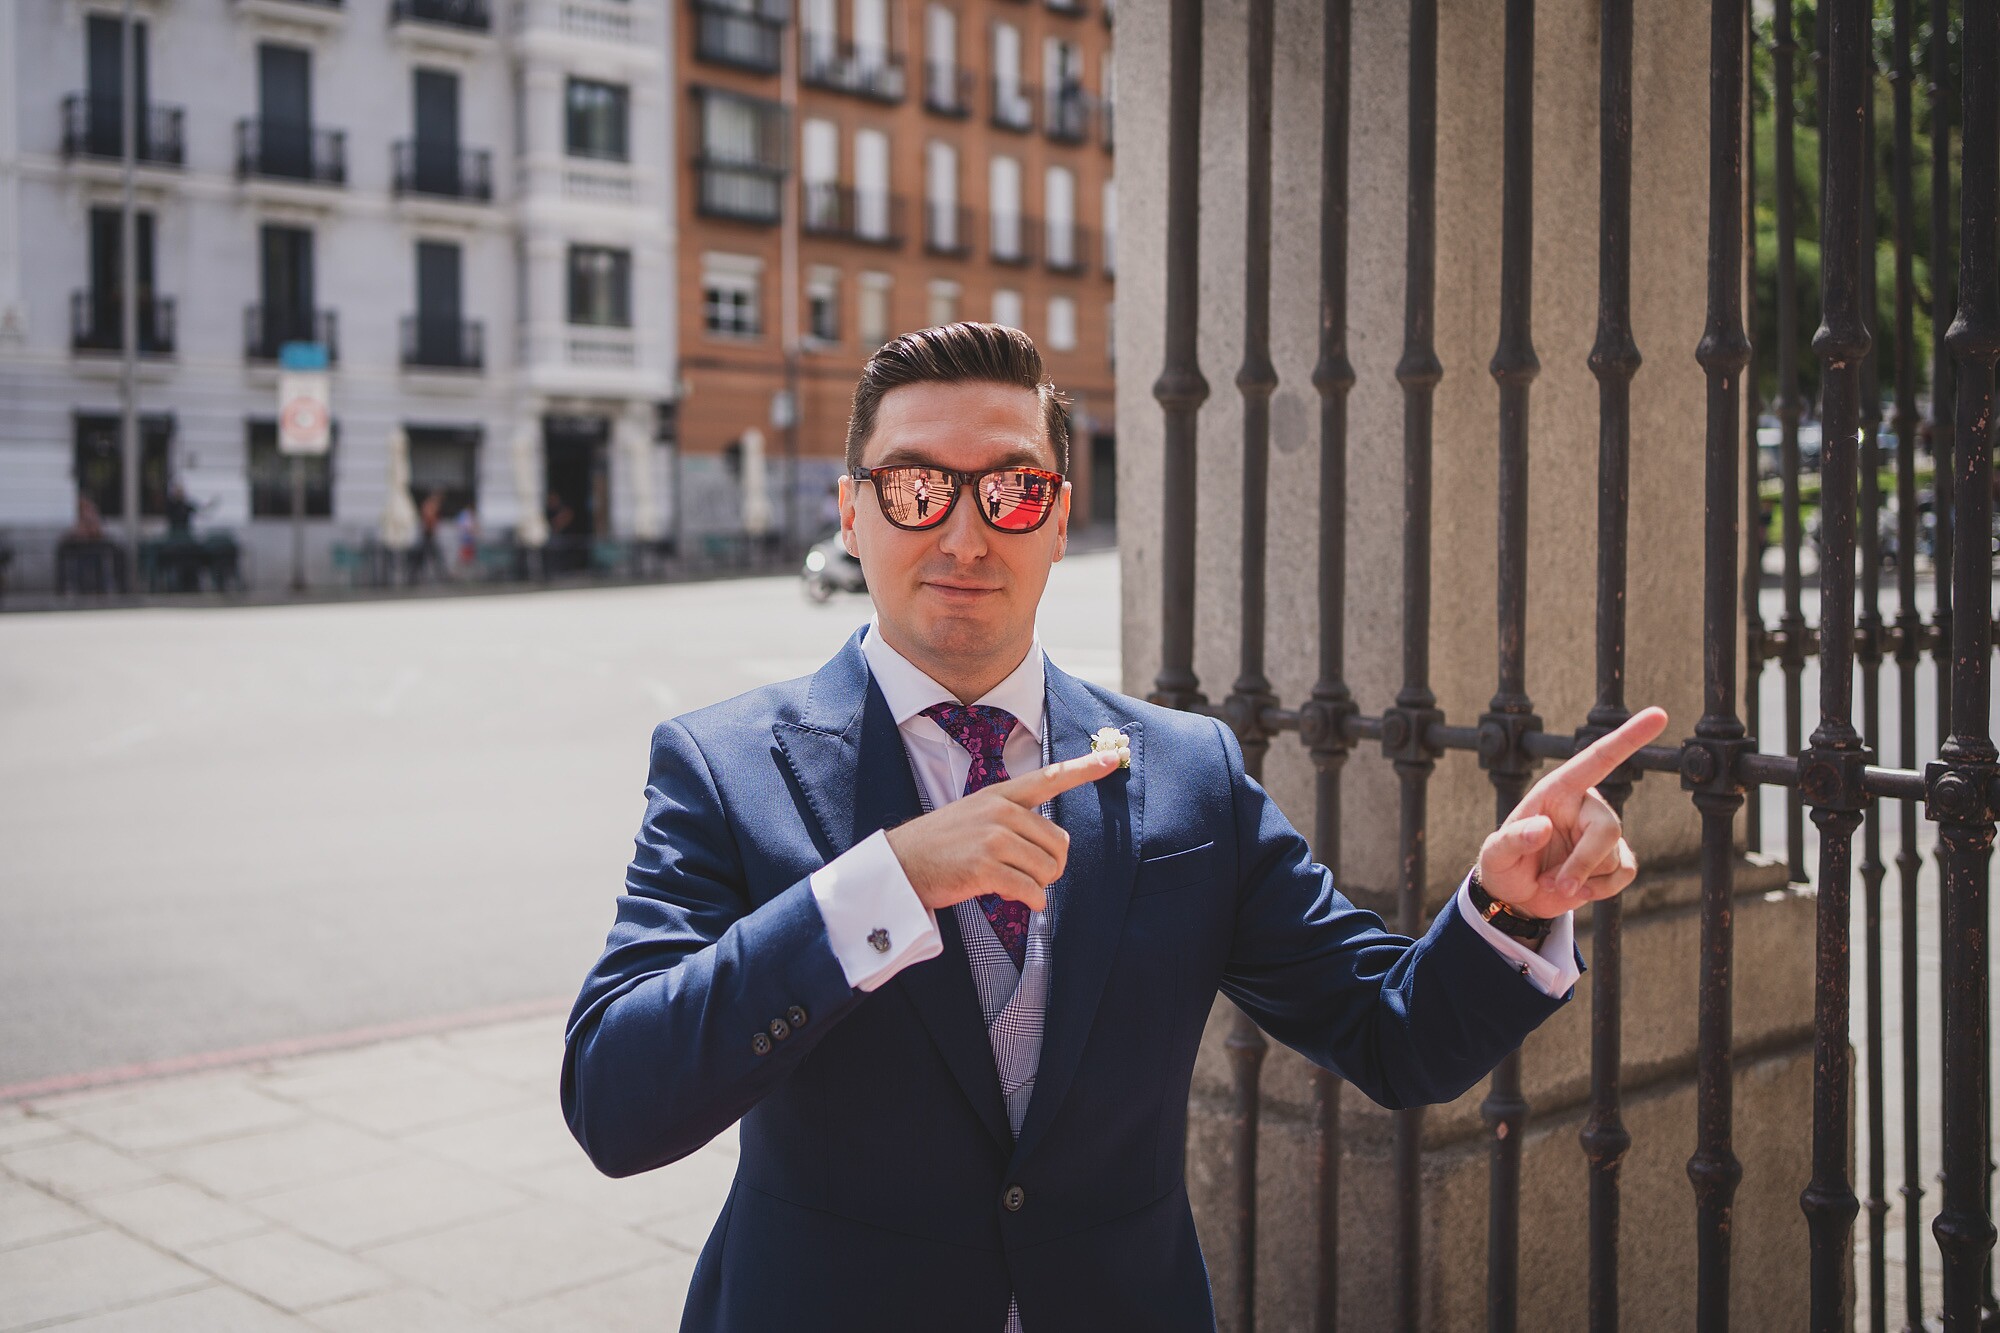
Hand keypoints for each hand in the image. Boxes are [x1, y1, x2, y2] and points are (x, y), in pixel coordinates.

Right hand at [886, 750, 1122, 913]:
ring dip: (1038, 886)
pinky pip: (1031, 889)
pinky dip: (1031, 900)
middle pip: (1059, 843)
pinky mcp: (985, 867)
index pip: (1049, 777)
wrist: (899, 866)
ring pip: (1048, 869)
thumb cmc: (940, 846)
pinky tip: (1016, 899)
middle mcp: (1000, 811)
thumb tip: (1052, 851)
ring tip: (1012, 884)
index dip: (1085, 768)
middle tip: (1026, 874)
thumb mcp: (975, 816)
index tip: (1114, 758)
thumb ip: (1012, 821)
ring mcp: (992, 839)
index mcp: (1000, 795)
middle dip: (1051, 866)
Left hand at [1475, 707, 1669, 920]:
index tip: (1659, 715)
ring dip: (1581, 880)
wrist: (1515, 896)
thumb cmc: (1503, 865)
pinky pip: (1624, 873)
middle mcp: (1585, 804)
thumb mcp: (1495, 854)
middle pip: (1608, 827)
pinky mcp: (1615, 857)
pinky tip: (1578, 891)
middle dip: (1583, 862)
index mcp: (1558, 789)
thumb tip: (1543, 828)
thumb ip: (1512, 839)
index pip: (1598, 759)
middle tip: (1555, 885)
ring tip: (1551, 882)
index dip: (1628, 738)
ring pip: (1612, 856)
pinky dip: (1600, 890)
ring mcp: (1602, 831)